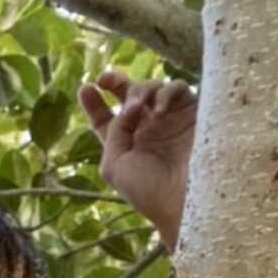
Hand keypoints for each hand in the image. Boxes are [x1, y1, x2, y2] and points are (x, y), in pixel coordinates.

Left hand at [79, 71, 196, 248]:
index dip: (94, 103)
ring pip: (152, 88)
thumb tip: (128, 105)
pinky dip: (166, 93)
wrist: (184, 198)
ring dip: (140, 90)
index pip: (106, 119)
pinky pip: (178, 89)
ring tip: (138, 106)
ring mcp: (170, 120)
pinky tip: (159, 110)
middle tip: (106, 79)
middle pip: (129, 95)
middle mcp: (146, 130)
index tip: (85, 88)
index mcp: (125, 145)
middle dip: (116, 82)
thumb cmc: (147, 189)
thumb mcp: (115, 164)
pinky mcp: (192, 112)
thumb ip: (113, 131)